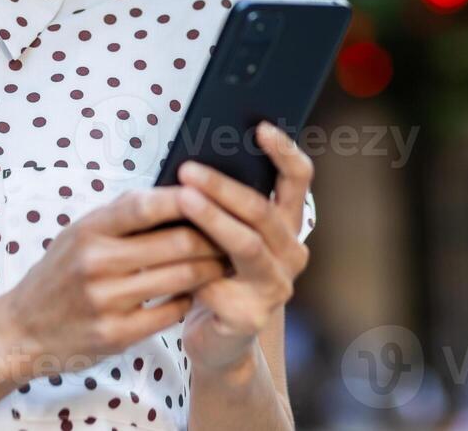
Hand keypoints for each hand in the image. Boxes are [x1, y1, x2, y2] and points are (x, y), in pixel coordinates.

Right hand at [0, 185, 228, 381]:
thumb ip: (122, 216)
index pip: (145, 205)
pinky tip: (197, 293)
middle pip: (175, 243)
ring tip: (225, 261)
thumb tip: (178, 191)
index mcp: (88, 229)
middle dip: (213, 238)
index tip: (212, 193)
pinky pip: (170, 312)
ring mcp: (106, 301)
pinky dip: (189, 300)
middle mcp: (95, 262)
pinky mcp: (115, 334)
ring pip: (181, 278)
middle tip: (234, 234)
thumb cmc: (58, 274)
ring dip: (211, 268)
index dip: (184, 198)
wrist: (22, 330)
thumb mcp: (79, 233)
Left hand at [175, 121, 313, 374]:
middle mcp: (290, 253)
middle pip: (263, 210)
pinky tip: (170, 262)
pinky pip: (220, 285)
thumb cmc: (215, 274)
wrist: (216, 340)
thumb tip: (192, 161)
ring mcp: (275, 286)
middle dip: (224, 187)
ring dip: (212, 219)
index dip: (284, 151)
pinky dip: (194, 270)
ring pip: (246, 244)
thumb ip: (219, 204)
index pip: (298, 179)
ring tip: (182, 199)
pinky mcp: (252, 315)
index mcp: (286, 225)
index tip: (260, 127)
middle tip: (190, 169)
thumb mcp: (220, 233)